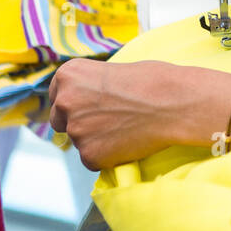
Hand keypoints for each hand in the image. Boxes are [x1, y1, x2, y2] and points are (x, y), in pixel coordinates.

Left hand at [48, 58, 200, 169]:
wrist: (172, 102)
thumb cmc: (151, 81)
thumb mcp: (111, 71)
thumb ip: (89, 87)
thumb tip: (84, 103)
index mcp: (68, 75)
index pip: (57, 97)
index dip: (76, 102)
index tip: (92, 105)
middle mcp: (64, 101)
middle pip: (60, 121)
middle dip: (79, 122)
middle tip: (108, 119)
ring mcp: (75, 130)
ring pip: (79, 141)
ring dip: (96, 139)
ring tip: (125, 127)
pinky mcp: (89, 155)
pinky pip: (92, 159)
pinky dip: (107, 155)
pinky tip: (126, 141)